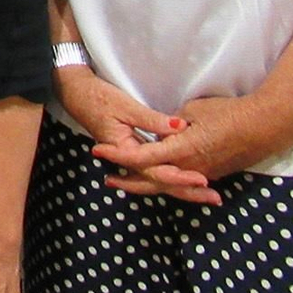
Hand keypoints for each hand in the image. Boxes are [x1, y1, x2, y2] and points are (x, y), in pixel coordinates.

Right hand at [56, 67, 219, 204]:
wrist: (77, 94)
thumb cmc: (99, 98)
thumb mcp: (126, 106)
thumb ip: (153, 120)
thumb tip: (180, 127)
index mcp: (126, 150)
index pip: (156, 171)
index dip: (180, 176)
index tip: (202, 179)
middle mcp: (129, 160)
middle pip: (161, 182)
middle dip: (188, 191)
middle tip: (214, 198)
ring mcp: (132, 158)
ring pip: (159, 179)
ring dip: (183, 188)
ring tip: (207, 195)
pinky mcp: (135, 152)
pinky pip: (155, 169)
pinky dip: (172, 177)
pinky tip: (188, 180)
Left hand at [91, 94, 285, 184]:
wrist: (266, 125)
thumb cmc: (229, 112)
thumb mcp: (195, 111)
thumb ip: (172, 124)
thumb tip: (163, 132)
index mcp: (181, 150)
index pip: (142, 156)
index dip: (118, 154)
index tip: (98, 150)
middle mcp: (190, 167)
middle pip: (152, 180)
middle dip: (129, 181)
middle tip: (109, 180)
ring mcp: (203, 172)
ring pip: (168, 184)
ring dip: (146, 184)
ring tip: (126, 182)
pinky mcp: (213, 172)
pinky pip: (183, 181)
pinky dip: (167, 182)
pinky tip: (157, 181)